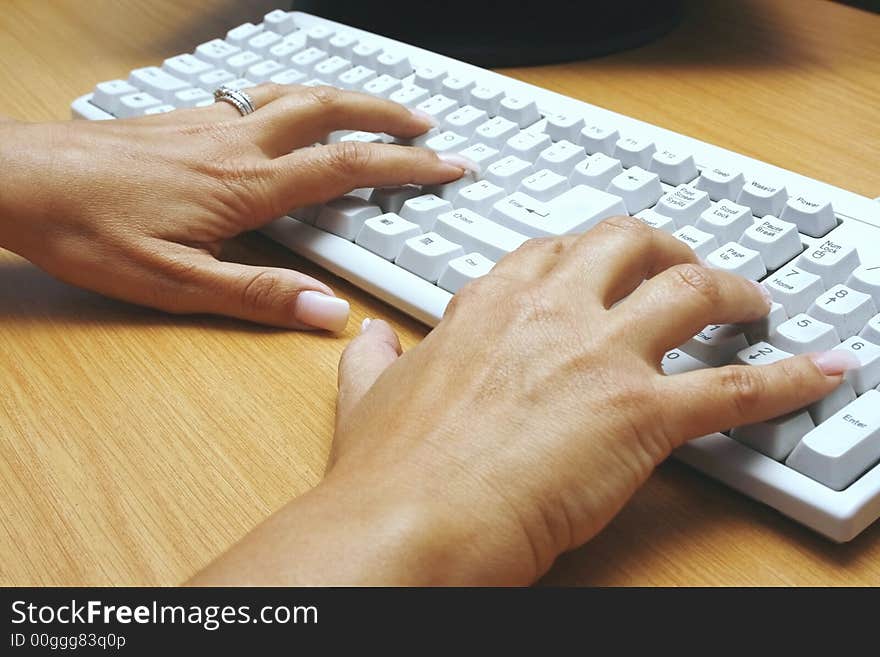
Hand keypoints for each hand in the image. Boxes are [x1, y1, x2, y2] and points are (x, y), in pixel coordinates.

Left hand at [0, 85, 466, 330]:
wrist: (18, 180)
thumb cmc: (89, 230)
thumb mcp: (176, 284)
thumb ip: (257, 295)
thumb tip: (327, 312)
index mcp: (246, 186)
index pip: (345, 167)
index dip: (404, 165)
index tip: (446, 164)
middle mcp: (235, 144)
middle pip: (329, 111)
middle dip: (386, 115)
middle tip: (426, 123)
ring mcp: (208, 125)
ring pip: (293, 94)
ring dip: (346, 98)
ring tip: (376, 108)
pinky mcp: (183, 120)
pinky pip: (255, 96)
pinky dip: (295, 96)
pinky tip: (289, 110)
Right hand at [191, 217, 853, 585]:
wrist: (407, 522)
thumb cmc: (387, 473)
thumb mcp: (365, 400)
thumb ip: (372, 362)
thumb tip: (370, 339)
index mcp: (486, 309)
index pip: (549, 254)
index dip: (584, 257)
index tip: (601, 268)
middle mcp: (548, 314)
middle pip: (626, 243)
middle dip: (664, 248)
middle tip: (682, 269)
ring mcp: (598, 356)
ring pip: (690, 288)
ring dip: (731, 289)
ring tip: (752, 303)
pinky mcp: (641, 413)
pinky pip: (737, 386)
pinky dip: (787, 377)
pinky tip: (817, 371)